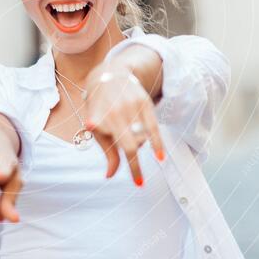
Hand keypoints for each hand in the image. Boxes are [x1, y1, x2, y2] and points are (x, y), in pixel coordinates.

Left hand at [83, 63, 165, 185]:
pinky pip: (153, 127)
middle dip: (135, 166)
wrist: (110, 76)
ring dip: (140, 147)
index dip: (113, 157)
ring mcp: (129, 106)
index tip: (120, 175)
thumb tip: (109, 175)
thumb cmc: (101, 108)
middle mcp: (114, 112)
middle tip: (140, 182)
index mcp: (98, 119)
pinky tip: (160, 156)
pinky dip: (157, 142)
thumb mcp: (98, 128)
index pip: (109, 144)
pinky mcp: (143, 103)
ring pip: (141, 137)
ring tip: (133, 140)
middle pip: (129, 145)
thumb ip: (107, 152)